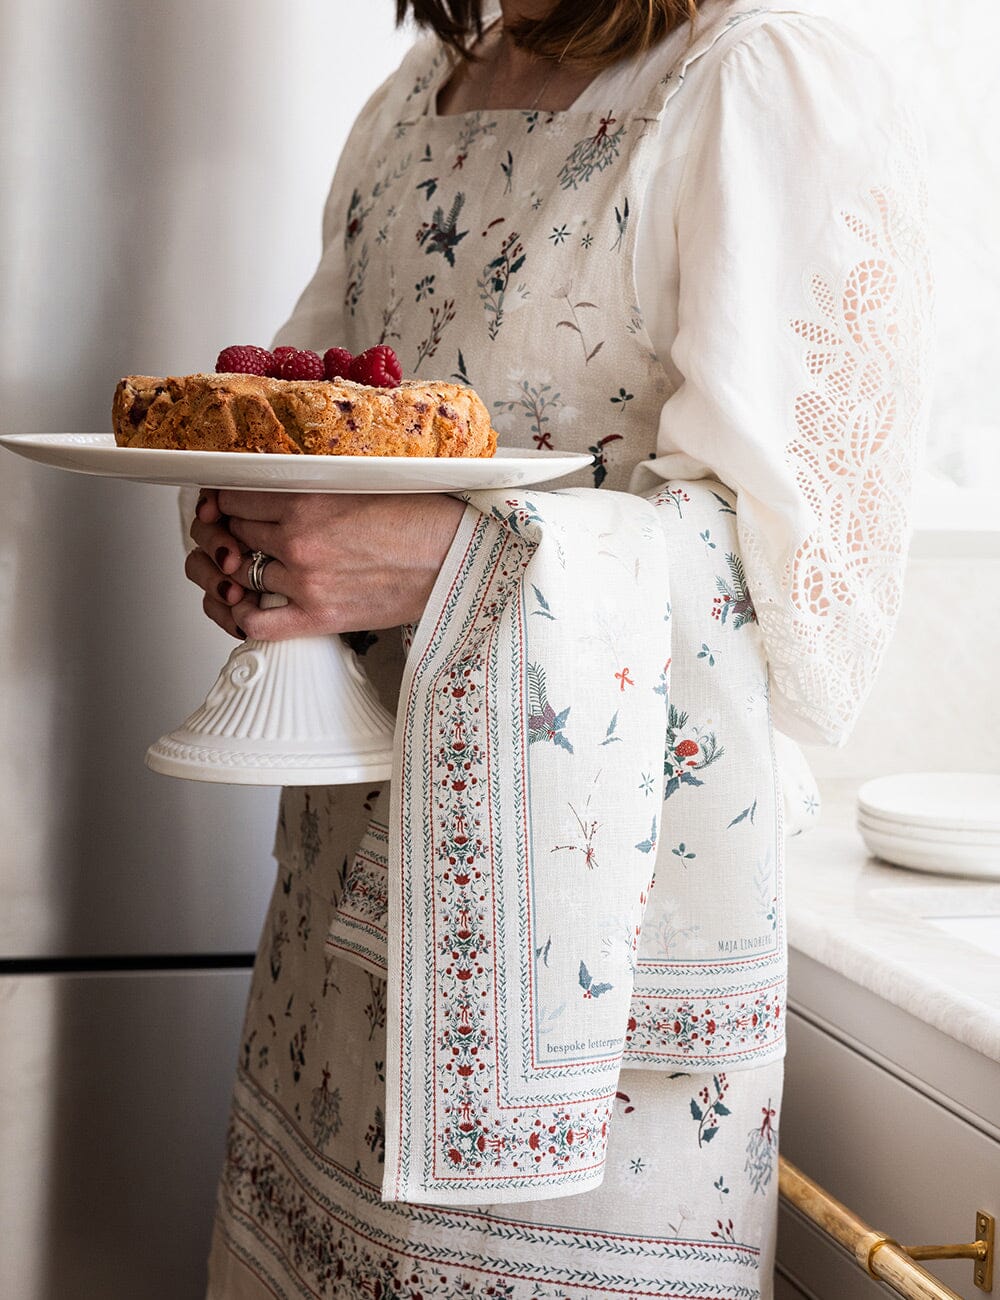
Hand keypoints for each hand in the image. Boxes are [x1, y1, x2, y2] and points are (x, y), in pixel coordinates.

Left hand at [186, 488, 465, 640]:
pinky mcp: (320, 617)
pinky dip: (242, 615)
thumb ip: (314, 481)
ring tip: (253, 561)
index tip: (233, 502)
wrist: (458, 559)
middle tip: (243, 530)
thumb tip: (277, 481)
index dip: (228, 498)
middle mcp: (300, 538)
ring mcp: (307, 581)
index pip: (235, 495)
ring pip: (241, 572)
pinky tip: (251, 604)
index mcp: (308, 496)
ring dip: (239, 567)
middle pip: (234, 532)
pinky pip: (256, 623)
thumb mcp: (361, 479)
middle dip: (232, 530)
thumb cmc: (422, 517)